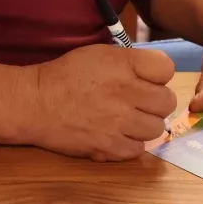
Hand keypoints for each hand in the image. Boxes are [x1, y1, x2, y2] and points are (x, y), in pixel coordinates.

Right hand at [25, 45, 177, 161]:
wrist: (36, 103)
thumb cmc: (66, 75)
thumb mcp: (98, 55)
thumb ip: (129, 62)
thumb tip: (155, 76)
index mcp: (121, 65)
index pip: (165, 68)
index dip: (157, 74)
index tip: (145, 78)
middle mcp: (125, 92)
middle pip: (166, 101)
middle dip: (155, 101)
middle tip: (139, 102)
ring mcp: (119, 123)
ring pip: (156, 128)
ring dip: (144, 124)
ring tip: (127, 119)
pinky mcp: (110, 148)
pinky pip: (139, 149)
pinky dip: (130, 143)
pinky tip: (116, 134)